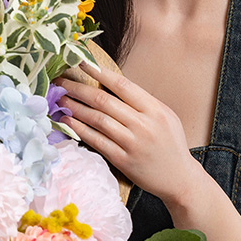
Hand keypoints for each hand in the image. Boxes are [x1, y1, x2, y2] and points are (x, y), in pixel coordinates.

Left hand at [55, 62, 202, 203]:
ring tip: (60, 100)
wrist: (179, 178)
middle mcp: (143, 125)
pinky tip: (68, 122)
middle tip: (61, 82)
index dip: (99, 72)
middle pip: (104, 101)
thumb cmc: (170, 144)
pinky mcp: (123, 160)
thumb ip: (142, 102)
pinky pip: (96, 141)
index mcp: (154, 109)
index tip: (81, 63)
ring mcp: (132, 143)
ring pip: (97, 120)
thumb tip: (112, 86)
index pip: (122, 85)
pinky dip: (80, 129)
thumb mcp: (165, 116)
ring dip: (75, 108)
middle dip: (78, 89)